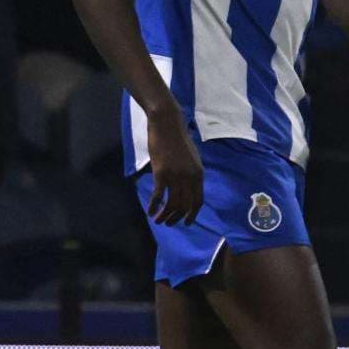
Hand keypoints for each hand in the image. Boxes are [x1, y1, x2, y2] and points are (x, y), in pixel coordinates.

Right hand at [145, 109, 203, 224]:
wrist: (167, 124)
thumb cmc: (178, 140)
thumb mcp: (192, 158)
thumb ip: (192, 173)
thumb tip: (189, 188)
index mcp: (199, 174)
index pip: (198, 201)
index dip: (192, 214)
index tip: (186, 223)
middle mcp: (190, 177)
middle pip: (184, 205)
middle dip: (176, 218)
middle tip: (168, 223)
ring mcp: (176, 175)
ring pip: (172, 204)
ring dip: (165, 216)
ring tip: (158, 220)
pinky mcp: (161, 173)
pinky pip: (159, 196)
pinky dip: (154, 206)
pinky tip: (150, 211)